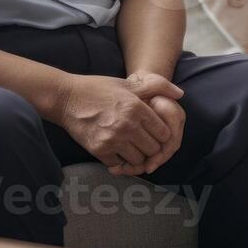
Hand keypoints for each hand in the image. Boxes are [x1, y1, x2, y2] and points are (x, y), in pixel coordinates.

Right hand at [54, 73, 182, 173]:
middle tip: (144, 142)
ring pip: (138, 159)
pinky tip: (117, 151)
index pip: (163, 132)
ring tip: (131, 147)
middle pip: (153, 149)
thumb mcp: (128, 83)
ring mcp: (113, 139)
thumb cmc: (98, 89)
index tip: (154, 132)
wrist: (66, 98)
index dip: (161, 134)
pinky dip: (120, 161)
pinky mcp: (99, 150)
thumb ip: (157, 86)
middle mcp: (127, 125)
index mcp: (137, 107)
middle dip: (152, 147)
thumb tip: (180, 93)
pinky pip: (119, 164)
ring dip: (137, 156)